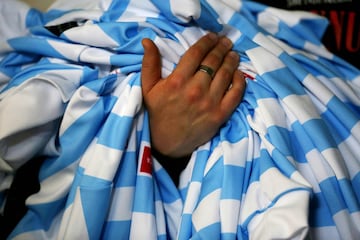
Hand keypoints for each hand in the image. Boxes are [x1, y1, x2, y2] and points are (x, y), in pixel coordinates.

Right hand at [141, 33, 245, 157]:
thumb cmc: (157, 114)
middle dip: (221, 47)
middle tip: (226, 42)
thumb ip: (149, 64)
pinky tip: (238, 74)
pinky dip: (240, 81)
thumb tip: (148, 41)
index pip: (196, 53)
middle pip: (213, 61)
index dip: (206, 42)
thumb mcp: (148, 88)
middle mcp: (195, 90)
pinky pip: (236, 94)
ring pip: (226, 74)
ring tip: (233, 54)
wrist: (167, 143)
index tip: (212, 36)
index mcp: (177, 81)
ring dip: (231, 60)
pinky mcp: (220, 115)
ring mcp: (210, 103)